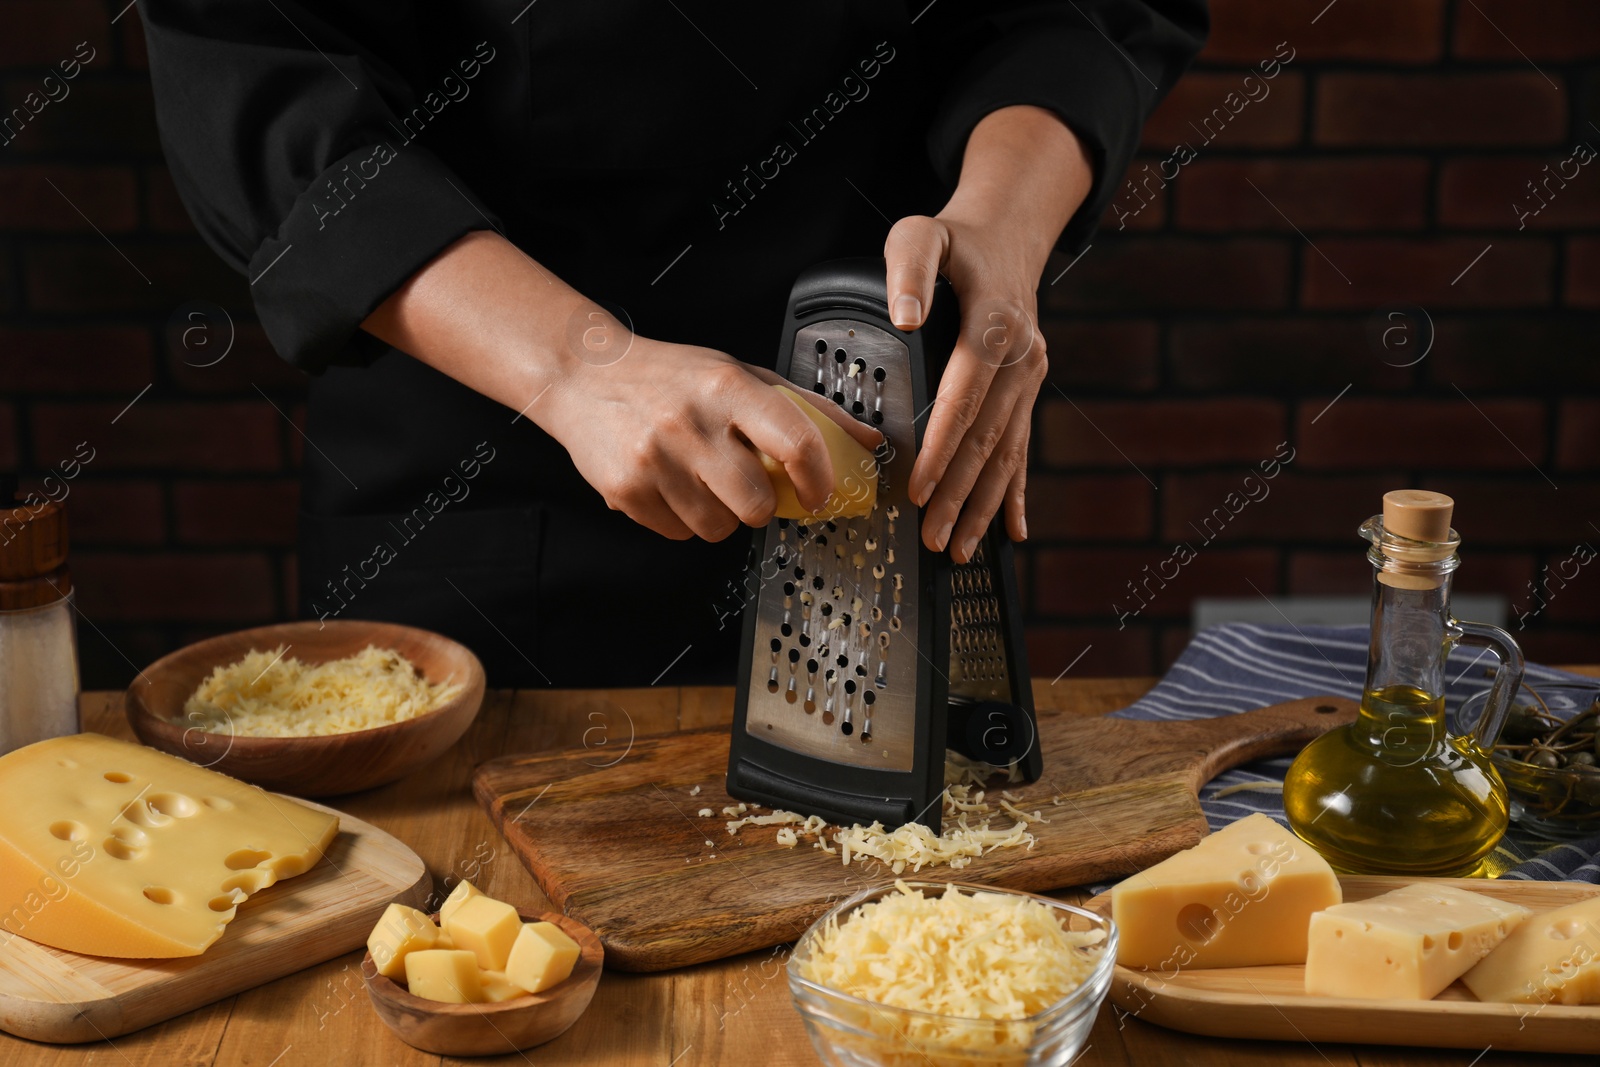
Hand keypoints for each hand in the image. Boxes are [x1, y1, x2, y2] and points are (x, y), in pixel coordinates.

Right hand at [361, 231, 879, 544]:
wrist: (585, 375)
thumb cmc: (673, 378)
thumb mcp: (742, 374)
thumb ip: (809, 409)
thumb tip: (871, 442)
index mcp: (728, 387)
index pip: (794, 442)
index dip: (817, 479)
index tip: (818, 494)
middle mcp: (690, 422)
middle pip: (756, 504)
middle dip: (760, 505)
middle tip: (745, 484)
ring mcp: (654, 459)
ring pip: (718, 528)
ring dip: (718, 514)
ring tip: (700, 478)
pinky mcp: (625, 490)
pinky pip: (679, 533)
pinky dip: (682, 519)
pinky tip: (670, 484)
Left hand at [885, 106, 1091, 562]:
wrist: (1008, 235)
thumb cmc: (955, 239)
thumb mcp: (920, 231)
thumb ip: (908, 267)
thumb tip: (905, 317)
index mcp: (994, 323)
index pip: (965, 395)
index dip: (941, 445)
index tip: (917, 487)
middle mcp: (1021, 357)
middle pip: (986, 437)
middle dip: (958, 493)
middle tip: (931, 537)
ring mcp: (1030, 378)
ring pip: (1006, 452)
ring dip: (983, 506)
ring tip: (960, 549)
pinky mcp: (1029, 391)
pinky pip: (1022, 448)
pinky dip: (1015, 493)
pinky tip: (1012, 533)